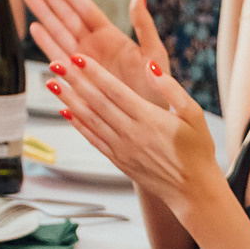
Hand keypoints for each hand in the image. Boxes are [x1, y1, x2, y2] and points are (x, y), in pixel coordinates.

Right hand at [26, 0, 168, 103]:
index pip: (85, 9)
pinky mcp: (76, 79)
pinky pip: (57, 57)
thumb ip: (143, 25)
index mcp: (111, 37)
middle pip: (67, 17)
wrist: (148, 125)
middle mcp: (93, 47)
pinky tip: (35, 28)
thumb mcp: (154, 53)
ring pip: (58, 33)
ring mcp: (82, 62)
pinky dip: (45, 43)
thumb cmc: (156, 91)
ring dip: (43, 15)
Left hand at [53, 49, 221, 219]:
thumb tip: (150, 67)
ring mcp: (121, 148)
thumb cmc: (197, 151)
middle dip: (74, 80)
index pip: (114, 90)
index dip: (93, 72)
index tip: (76, 57)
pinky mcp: (117, 160)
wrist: (193, 191)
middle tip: (55, 63)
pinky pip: (92, 138)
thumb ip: (171, 89)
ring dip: (68, 99)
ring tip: (52, 83)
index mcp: (148, 118)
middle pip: (96, 101)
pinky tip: (65, 111)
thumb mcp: (195, 115)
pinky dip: (77, 124)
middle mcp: (130, 132)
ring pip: (89, 119)